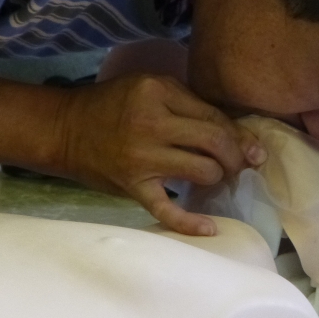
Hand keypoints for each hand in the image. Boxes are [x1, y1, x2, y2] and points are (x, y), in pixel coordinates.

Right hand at [54, 75, 265, 235]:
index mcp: (158, 92)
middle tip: (239, 165)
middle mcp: (151, 123)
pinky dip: (190, 223)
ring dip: (216, 177)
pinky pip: (167, 209)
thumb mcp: (149, 89)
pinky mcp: (133, 186)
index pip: (214, 117)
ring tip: (212, 176)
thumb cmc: (112, 106)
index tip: (253, 150)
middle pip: (215, 143)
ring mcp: (142, 157)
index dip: (239, 136)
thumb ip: (189, 104)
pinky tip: (210, 228)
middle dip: (236, 157)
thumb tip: (239, 136)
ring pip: (202, 171)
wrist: (65, 129)